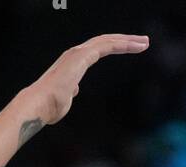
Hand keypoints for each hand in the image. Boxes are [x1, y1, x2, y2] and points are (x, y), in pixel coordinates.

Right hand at [23, 34, 148, 127]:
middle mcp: (76, 53)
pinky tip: (135, 46)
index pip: (98, 50)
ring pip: (108, 41)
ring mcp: (78, 52)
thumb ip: (70, 92)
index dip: (114, 47)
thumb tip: (73, 90)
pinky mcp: (82, 55)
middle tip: (143, 42)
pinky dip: (122, 44)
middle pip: (105, 42)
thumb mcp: (65, 99)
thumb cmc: (50, 107)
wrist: (40, 105)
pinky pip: (106, 45)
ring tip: (144, 42)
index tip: (129, 49)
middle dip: (125, 41)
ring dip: (127, 40)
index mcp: (74, 62)